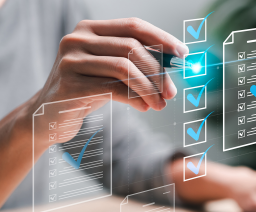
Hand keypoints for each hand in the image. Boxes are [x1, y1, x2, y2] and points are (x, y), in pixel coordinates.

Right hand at [0, 18, 187, 206]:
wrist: (49, 117)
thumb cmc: (87, 90)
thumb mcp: (110, 72)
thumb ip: (135, 62)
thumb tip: (175, 63)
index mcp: (89, 29)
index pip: (133, 25)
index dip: (162, 38)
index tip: (183, 53)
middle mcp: (77, 39)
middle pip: (132, 48)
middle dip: (158, 71)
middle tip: (171, 92)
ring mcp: (70, 61)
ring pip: (125, 68)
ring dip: (150, 88)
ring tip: (160, 104)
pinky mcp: (69, 86)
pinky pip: (113, 89)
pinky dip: (135, 99)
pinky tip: (145, 108)